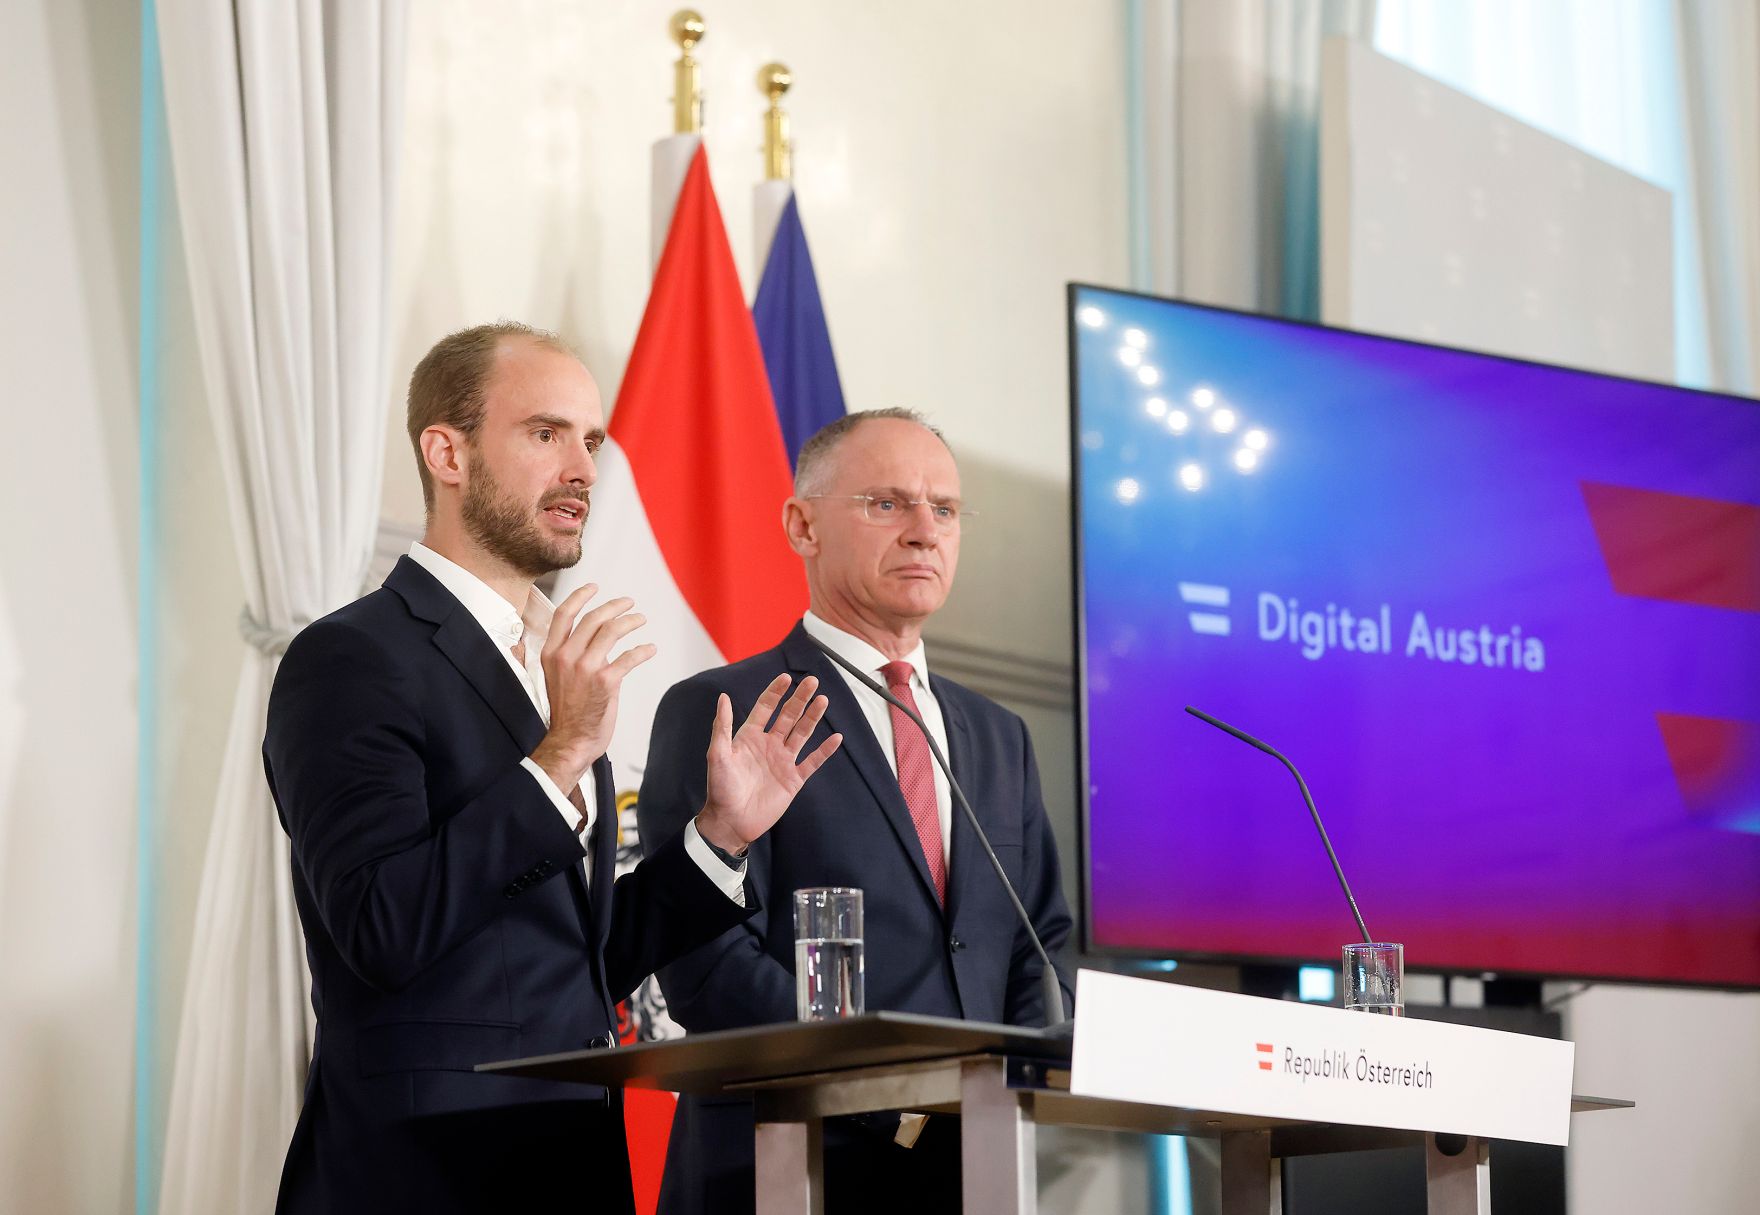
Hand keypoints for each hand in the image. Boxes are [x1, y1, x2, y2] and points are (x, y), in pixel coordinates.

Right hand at [529, 583, 655, 791]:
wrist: (570, 741)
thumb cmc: (567, 711)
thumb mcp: (559, 676)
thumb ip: (575, 654)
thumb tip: (599, 639)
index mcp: (551, 653)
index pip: (564, 614)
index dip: (581, 596)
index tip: (594, 587)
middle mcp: (566, 656)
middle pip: (593, 618)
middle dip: (615, 606)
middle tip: (630, 603)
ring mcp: (585, 668)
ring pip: (612, 631)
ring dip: (631, 622)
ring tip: (641, 620)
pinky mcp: (605, 681)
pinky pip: (629, 657)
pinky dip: (643, 650)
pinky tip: (650, 649)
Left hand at [696, 674, 841, 852]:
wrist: (731, 821)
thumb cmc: (720, 789)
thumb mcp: (717, 754)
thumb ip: (722, 726)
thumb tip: (723, 697)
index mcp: (750, 737)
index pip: (766, 708)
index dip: (776, 692)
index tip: (786, 678)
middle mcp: (769, 745)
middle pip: (788, 716)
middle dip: (800, 699)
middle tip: (812, 682)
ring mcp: (782, 761)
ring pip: (802, 734)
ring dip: (813, 717)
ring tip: (823, 700)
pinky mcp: (793, 780)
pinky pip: (813, 762)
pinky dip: (824, 751)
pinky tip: (836, 738)